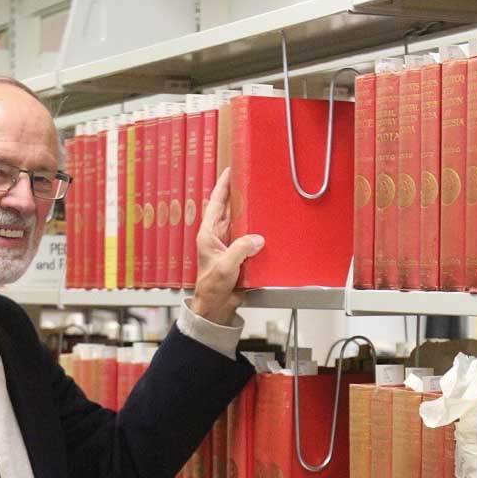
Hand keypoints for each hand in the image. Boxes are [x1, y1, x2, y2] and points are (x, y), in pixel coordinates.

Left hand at [191, 167, 264, 324]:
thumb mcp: (225, 266)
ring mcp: (230, 244)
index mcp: (208, 234)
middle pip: (230, 209)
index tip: (230, 169)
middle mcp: (218, 236)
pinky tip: (268, 225)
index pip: (216, 203)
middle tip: (252, 177)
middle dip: (239, 193)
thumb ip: (240, 250)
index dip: (223, 185)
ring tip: (263, 197)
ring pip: (242, 222)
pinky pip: (250, 238)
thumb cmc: (211, 288)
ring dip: (251, 212)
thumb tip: (257, 238)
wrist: (216, 307)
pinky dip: (258, 232)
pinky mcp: (240, 254)